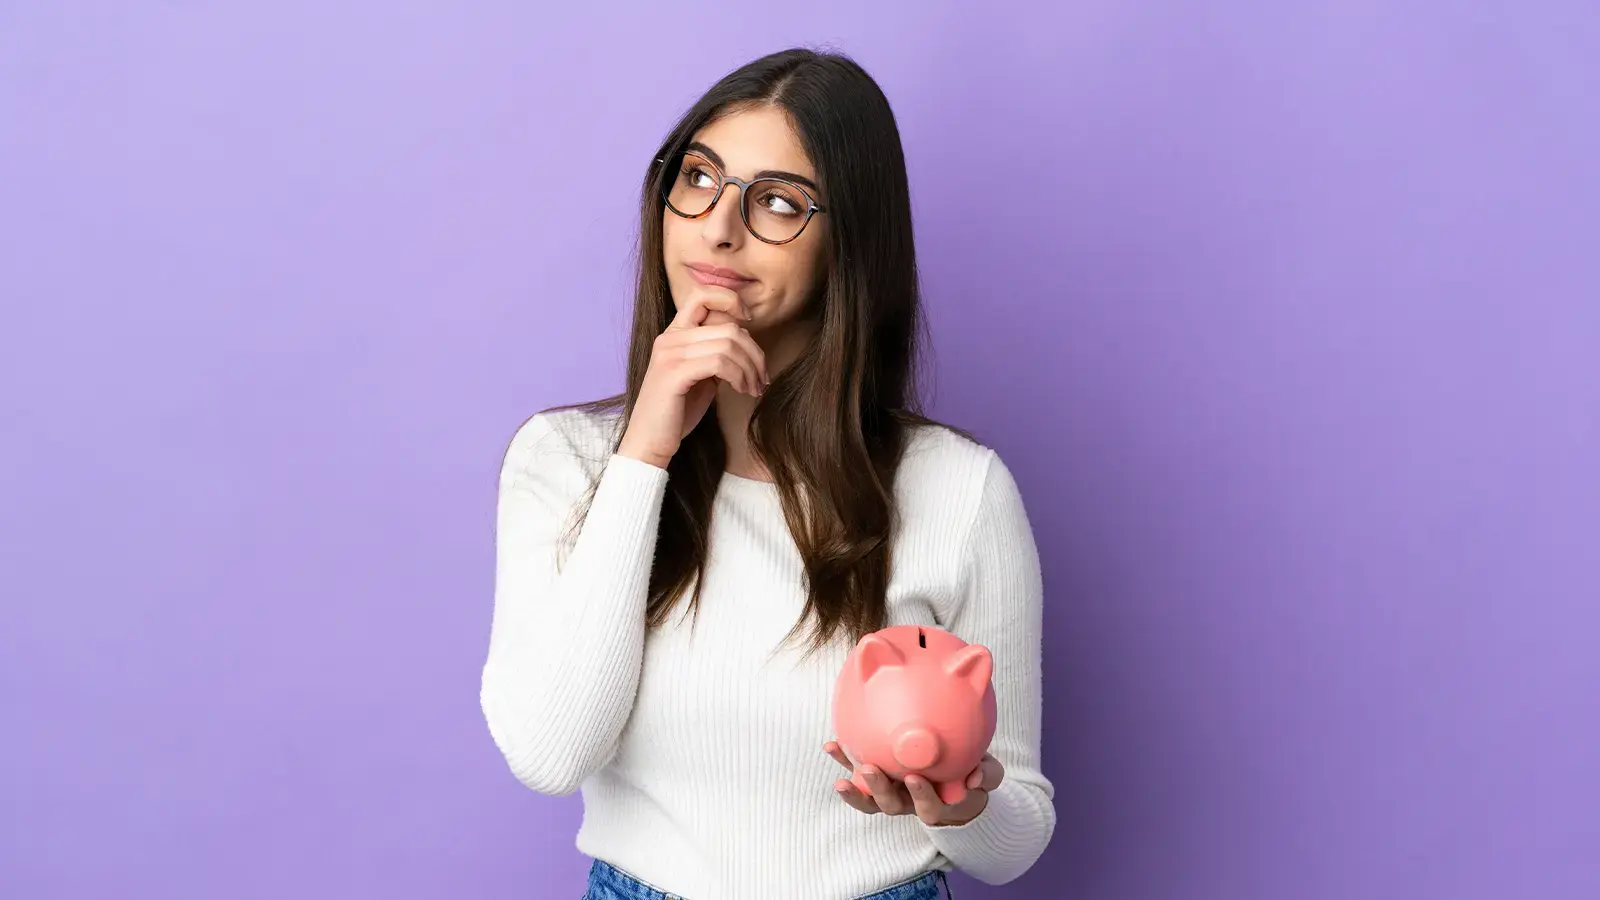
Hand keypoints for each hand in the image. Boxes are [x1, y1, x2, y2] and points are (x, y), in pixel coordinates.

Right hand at [617, 286, 769, 468]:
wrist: (649, 442)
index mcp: (674, 334)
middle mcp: (670, 338)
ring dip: (750, 368)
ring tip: (754, 388)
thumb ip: (714, 354)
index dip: (730, 300)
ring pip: (728, 344)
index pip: (702, 295)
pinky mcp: (674, 373)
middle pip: (728, 327)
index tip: (749, 321)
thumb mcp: (700, 376)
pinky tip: (742, 391)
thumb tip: (743, 343)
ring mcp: (670, 354)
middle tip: (762, 377)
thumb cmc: (676, 412)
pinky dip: (739, 376)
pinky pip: (720, 363)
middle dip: (754, 352)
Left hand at [824, 740, 1004, 826]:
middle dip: (879, 789)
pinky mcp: (878, 779)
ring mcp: (892, 792)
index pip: (928, 808)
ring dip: (853, 786)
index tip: (915, 778)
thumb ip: (986, 774)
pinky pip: (857, 775)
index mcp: (937, 803)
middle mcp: (910, 802)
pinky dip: (843, 763)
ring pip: (869, 797)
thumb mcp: (987, 773)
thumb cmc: (973, 774)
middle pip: (891, 805)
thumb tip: (976, 778)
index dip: (921, 796)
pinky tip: (831, 745)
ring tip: (839, 768)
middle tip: (870, 770)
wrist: (957, 780)